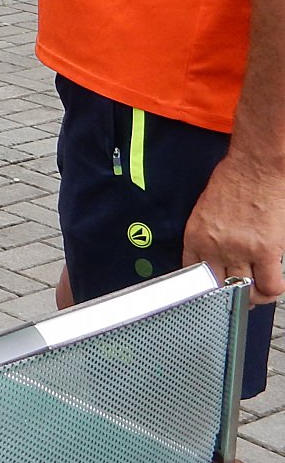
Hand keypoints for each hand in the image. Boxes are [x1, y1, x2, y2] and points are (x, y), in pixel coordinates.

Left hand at [184, 151, 284, 301]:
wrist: (255, 167)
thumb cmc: (232, 182)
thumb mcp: (205, 211)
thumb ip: (207, 236)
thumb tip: (214, 257)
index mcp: (195, 236)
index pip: (192, 276)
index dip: (204, 288)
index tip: (213, 291)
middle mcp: (214, 246)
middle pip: (218, 289)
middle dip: (228, 295)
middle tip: (238, 293)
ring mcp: (240, 250)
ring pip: (245, 291)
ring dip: (251, 295)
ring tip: (256, 290)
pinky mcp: (265, 251)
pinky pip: (270, 287)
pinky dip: (271, 292)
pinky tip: (271, 285)